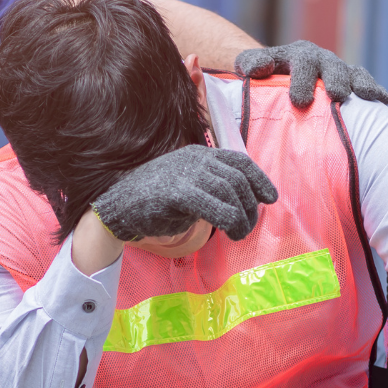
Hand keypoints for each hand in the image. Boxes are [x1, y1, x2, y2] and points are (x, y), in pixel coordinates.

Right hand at [92, 144, 277, 242]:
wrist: (116, 206)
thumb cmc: (154, 201)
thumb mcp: (187, 187)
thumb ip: (212, 188)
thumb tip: (242, 203)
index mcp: (199, 154)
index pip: (238, 161)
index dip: (259, 179)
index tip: (270, 197)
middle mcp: (195, 160)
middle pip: (238, 179)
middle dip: (250, 206)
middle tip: (247, 226)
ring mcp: (186, 174)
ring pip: (231, 193)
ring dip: (242, 217)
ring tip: (239, 233)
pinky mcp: (178, 193)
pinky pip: (216, 207)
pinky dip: (229, 220)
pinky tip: (230, 232)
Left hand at [235, 40, 387, 108]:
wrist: (278, 75)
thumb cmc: (263, 77)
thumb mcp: (251, 66)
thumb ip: (250, 63)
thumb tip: (257, 68)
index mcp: (296, 54)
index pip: (301, 63)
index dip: (302, 80)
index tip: (300, 101)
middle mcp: (320, 59)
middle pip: (330, 67)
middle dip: (334, 80)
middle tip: (335, 95)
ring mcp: (337, 69)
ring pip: (351, 73)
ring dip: (359, 83)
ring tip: (365, 95)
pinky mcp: (350, 81)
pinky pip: (364, 82)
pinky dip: (375, 89)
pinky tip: (385, 100)